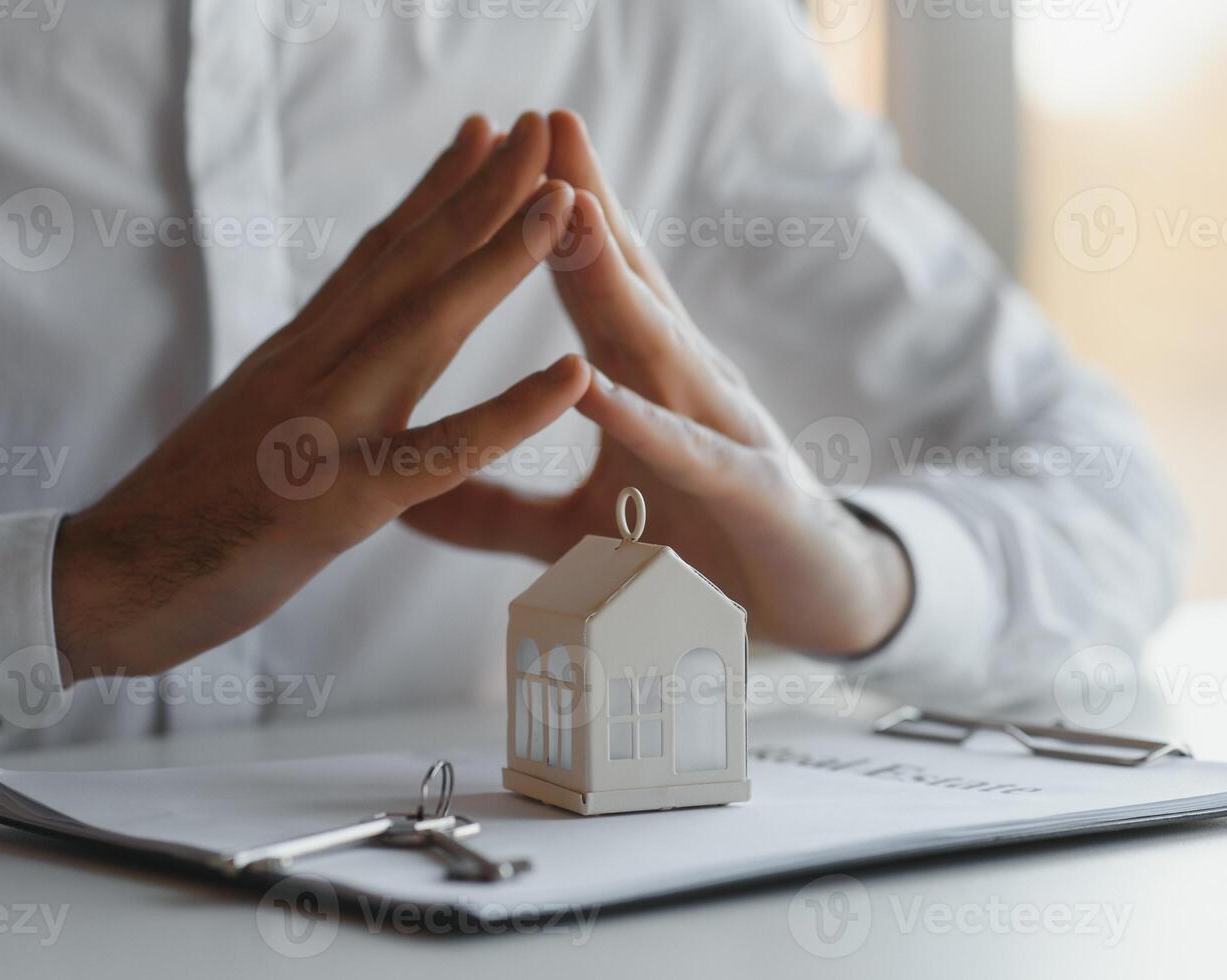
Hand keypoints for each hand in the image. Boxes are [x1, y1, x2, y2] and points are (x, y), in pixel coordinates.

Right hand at [54, 113, 590, 679]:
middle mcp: (310, 370)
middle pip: (407, 264)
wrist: (107, 582)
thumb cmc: (185, 513)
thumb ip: (302, 379)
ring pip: (423, 328)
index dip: (435, 193)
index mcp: (297, 356)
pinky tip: (572, 377)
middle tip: (542, 127)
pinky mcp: (338, 503)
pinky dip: (508, 414)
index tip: (487, 137)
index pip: (376, 256)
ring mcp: (323, 430)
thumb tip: (338, 344)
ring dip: (498, 262)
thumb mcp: (252, 421)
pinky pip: (438, 452)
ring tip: (562, 203)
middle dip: (480, 191)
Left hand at [404, 111, 911, 654]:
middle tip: (545, 125)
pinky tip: (592, 383)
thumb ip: (497, 512)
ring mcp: (725, 434)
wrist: (817, 608)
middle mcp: (688, 390)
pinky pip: (689, 453)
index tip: (497, 148)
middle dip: (589, 204)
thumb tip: (410, 500)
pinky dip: (641, 420)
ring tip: (573, 211)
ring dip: (617, 282)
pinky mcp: (751, 496)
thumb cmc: (699, 551)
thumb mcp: (578, 531)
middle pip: (633, 287)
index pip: (593, 290)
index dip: (548, 220)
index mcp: (646, 385)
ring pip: (664, 348)